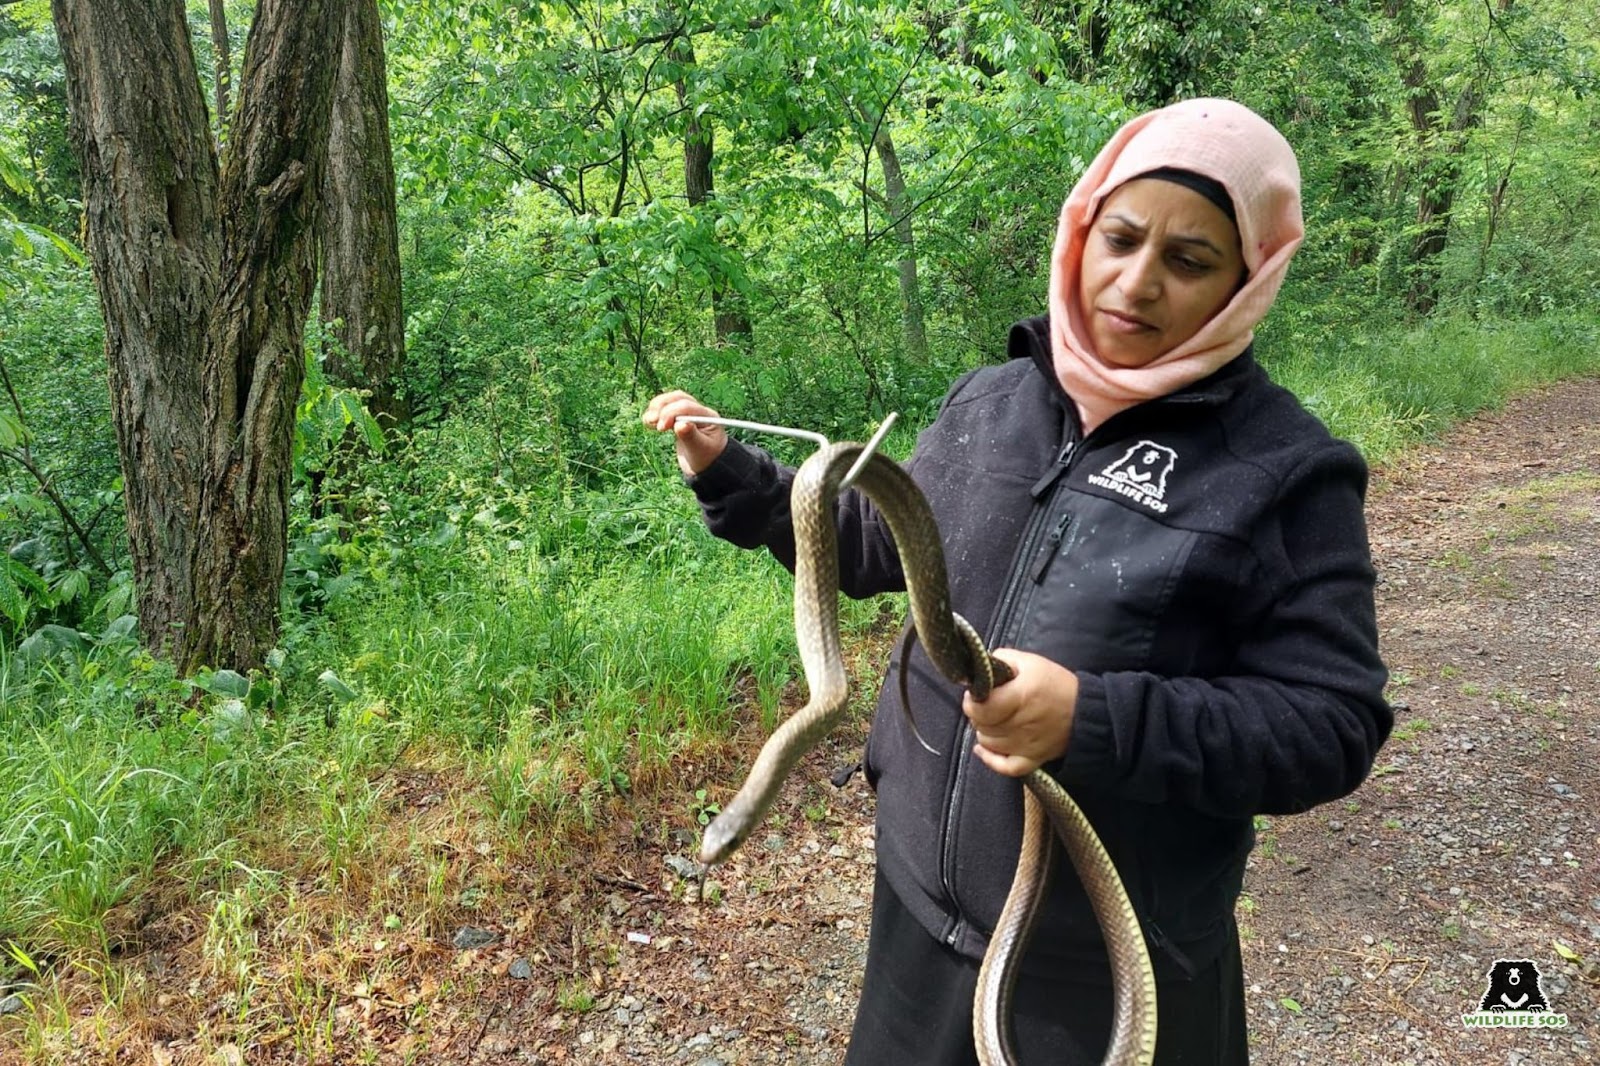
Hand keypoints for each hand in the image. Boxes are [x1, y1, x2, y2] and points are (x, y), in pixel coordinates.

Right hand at [641, 390, 728, 476]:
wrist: (706, 467)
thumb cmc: (706, 459)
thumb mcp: (699, 449)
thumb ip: (690, 435)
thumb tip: (680, 424)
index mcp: (707, 416)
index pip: (687, 406)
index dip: (671, 413)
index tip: (661, 428)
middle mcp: (699, 411)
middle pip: (678, 399)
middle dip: (662, 407)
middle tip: (651, 421)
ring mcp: (689, 414)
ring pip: (671, 401)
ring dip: (657, 407)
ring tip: (647, 420)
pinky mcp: (679, 419)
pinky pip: (667, 409)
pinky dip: (656, 412)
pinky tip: (649, 421)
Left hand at [962, 649, 1078, 776]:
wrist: (1087, 710)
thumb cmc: (1056, 684)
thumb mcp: (1029, 662)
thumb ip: (1001, 661)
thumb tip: (979, 671)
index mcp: (1020, 697)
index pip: (981, 708)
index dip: (972, 701)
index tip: (975, 695)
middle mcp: (1022, 724)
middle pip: (982, 726)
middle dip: (979, 714)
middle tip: (987, 705)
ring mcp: (1027, 745)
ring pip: (988, 743)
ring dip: (985, 731)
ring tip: (992, 720)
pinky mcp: (1033, 759)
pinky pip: (1004, 767)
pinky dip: (991, 759)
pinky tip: (983, 749)